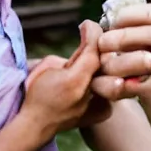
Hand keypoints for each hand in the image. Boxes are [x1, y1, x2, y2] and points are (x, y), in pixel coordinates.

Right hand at [21, 20, 107, 141]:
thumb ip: (72, 56)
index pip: (93, 50)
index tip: (87, 24)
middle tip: (96, 37)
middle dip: (102, 47)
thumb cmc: (37, 92)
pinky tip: (104, 73)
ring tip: (99, 57)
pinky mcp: (102, 112)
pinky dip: (109, 79)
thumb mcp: (48, 66)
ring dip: (109, 63)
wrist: (37, 125)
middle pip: (107, 62)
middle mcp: (89, 94)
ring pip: (113, 75)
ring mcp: (97, 106)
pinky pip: (112, 89)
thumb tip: (90, 47)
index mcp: (73, 80)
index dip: (92, 33)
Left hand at [94, 3, 150, 150]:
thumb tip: (137, 15)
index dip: (144, 12)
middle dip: (125, 28)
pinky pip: (126, 79)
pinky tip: (104, 82)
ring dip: (115, 53)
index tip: (123, 16)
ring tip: (104, 57)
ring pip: (140, 52)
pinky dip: (110, 79)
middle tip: (108, 36)